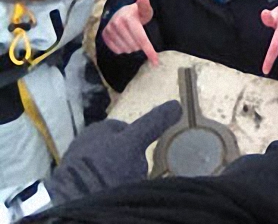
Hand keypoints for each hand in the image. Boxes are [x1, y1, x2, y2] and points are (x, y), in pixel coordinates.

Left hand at [45, 100, 181, 204]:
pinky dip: (106, 187)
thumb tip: (177, 104)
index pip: (128, 130)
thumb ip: (153, 123)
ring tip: (123, 187)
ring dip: (118, 176)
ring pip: (110, 167)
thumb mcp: (133, 142)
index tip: (146, 156)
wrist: (72, 201)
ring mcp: (78, 165)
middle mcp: (85, 142)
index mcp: (98, 128)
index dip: (141, 142)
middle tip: (136, 175)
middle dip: (129, 161)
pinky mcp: (74, 185)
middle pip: (120, 149)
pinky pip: (99, 183)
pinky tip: (110, 193)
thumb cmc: (103, 166)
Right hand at [101, 0, 157, 65]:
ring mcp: (109, 30)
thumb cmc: (136, 13)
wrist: (119, 12)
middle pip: (135, 46)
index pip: (141, 39)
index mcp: (128, 18)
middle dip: (140, 45)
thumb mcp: (144, 10)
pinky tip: (124, 40)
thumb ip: (145, 6)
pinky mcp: (104, 36)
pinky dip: (123, 48)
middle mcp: (117, 24)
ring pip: (126, 50)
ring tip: (132, 37)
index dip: (149, 51)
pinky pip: (117, 50)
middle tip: (139, 36)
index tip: (156, 62)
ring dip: (132, 47)